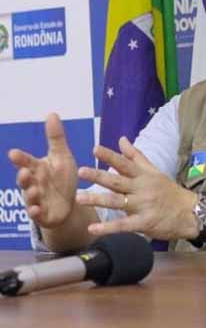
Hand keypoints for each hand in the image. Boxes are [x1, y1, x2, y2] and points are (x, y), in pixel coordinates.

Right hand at [8, 113, 78, 227]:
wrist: (70, 204)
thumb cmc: (62, 177)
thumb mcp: (62, 156)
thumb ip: (56, 138)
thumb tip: (52, 113)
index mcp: (37, 168)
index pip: (27, 161)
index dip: (20, 158)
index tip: (13, 153)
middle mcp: (33, 183)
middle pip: (25, 180)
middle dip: (23, 176)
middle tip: (25, 172)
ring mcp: (36, 199)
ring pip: (30, 197)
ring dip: (30, 193)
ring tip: (34, 190)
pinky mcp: (42, 214)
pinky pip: (37, 214)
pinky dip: (35, 212)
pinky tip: (36, 209)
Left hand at [75, 137, 197, 240]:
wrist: (191, 213)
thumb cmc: (170, 192)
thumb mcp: (154, 172)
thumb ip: (136, 156)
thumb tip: (121, 139)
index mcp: (144, 176)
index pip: (125, 164)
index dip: (110, 157)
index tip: (95, 149)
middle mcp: (142, 189)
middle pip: (118, 181)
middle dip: (99, 176)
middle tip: (80, 171)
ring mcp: (143, 206)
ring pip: (118, 202)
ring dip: (98, 200)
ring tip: (79, 198)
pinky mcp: (145, 223)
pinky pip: (124, 225)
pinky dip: (109, 227)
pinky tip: (93, 229)